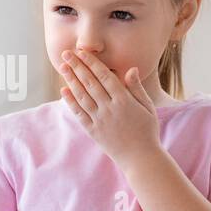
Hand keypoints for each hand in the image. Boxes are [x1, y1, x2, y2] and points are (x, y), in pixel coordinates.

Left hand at [60, 49, 160, 168]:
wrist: (140, 158)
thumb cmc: (147, 131)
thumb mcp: (148, 107)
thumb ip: (137, 88)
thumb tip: (131, 69)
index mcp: (124, 100)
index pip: (104, 76)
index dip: (92, 63)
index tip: (82, 52)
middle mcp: (110, 108)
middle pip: (90, 83)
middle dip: (77, 66)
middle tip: (66, 54)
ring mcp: (100, 120)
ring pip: (82, 96)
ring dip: (71, 80)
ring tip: (62, 67)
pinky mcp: (93, 131)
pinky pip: (79, 114)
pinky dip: (70, 101)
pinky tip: (63, 90)